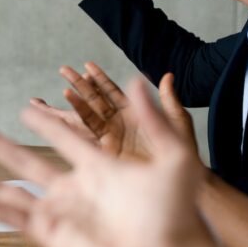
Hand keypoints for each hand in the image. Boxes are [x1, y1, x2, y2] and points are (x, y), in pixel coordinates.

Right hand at [0, 79, 225, 246]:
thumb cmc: (178, 217)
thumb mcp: (175, 158)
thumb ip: (157, 119)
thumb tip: (144, 80)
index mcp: (101, 169)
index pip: (68, 138)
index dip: (49, 122)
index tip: (29, 108)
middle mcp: (74, 190)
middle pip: (24, 161)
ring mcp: (57, 211)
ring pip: (4, 188)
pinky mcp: (46, 231)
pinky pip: (4, 214)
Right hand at [54, 63, 197, 161]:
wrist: (178, 180)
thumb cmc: (183, 152)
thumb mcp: (178, 122)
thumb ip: (169, 100)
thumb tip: (168, 76)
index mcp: (135, 111)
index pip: (113, 91)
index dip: (100, 78)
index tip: (87, 65)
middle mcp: (120, 122)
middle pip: (96, 98)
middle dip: (80, 84)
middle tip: (64, 70)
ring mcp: (112, 135)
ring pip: (88, 113)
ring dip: (74, 100)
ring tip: (64, 87)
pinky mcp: (106, 149)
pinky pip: (88, 131)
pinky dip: (77, 118)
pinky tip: (65, 109)